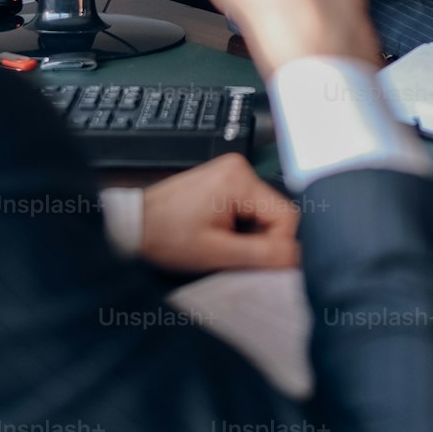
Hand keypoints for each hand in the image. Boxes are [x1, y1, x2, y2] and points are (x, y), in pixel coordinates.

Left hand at [141, 153, 300, 272]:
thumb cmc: (166, 236)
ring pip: (265, 213)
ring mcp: (232, 173)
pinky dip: (242, 227)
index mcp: (240, 179)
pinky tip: (221, 236)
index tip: (256, 263)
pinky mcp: (225, 181)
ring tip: (224, 246)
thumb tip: (297, 257)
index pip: (286, 217)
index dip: (277, 245)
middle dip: (262, 240)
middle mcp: (240, 168)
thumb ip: (263, 255)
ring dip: (251, 235)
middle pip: (276, 214)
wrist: (135, 226)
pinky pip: (250, 208)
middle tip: (235, 256)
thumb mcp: (218, 253)